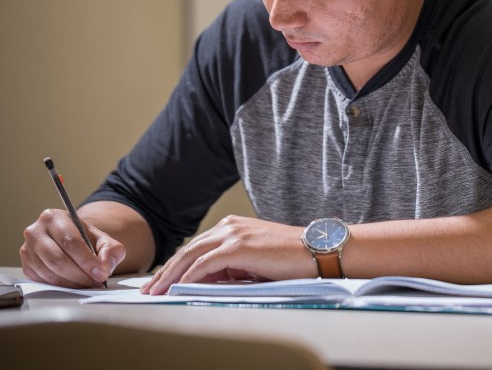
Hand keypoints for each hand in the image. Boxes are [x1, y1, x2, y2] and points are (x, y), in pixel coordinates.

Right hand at [20, 208, 124, 287]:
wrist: (72, 241)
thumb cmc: (86, 239)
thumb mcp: (103, 239)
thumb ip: (110, 250)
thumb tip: (105, 266)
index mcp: (54, 217)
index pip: (70, 241)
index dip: (87, 260)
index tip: (101, 273)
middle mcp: (35, 232)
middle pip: (58, 259)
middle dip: (81, 274)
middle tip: (97, 281)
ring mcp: (27, 250)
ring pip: (50, 273)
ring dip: (73, 282)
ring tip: (90, 283)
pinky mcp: (27, 267)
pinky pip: (45, 281)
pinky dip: (64, 286)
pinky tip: (77, 283)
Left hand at [141, 215, 312, 294]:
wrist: (316, 250)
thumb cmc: (291, 258)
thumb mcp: (254, 262)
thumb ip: (231, 266)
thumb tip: (206, 281)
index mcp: (233, 228)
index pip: (196, 247)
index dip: (176, 265)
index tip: (162, 280)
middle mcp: (229, 227)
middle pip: (188, 249)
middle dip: (166, 270)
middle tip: (150, 288)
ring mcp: (233, 235)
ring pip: (191, 255)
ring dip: (171, 274)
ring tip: (157, 291)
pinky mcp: (238, 247)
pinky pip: (204, 264)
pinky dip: (188, 276)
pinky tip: (177, 287)